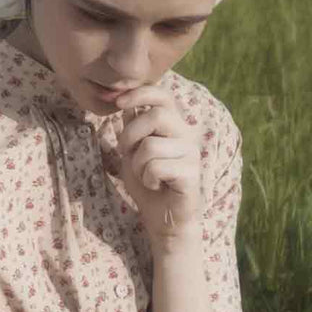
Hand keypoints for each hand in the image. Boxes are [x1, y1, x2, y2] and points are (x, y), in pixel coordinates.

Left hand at [114, 85, 204, 251]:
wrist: (162, 218)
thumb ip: (131, 126)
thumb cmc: (147, 182)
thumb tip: (125, 101)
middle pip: (157, 116)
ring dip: (137, 164)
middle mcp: (186, 136)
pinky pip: (156, 167)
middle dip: (130, 135)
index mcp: (173, 126)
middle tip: (126, 153)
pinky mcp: (191, 174)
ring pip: (151, 145)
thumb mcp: (132, 151)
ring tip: (144, 175)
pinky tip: (154, 185)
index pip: (163, 96)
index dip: (141, 93)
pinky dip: (146, 178)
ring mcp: (191, 154)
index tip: (119, 103)